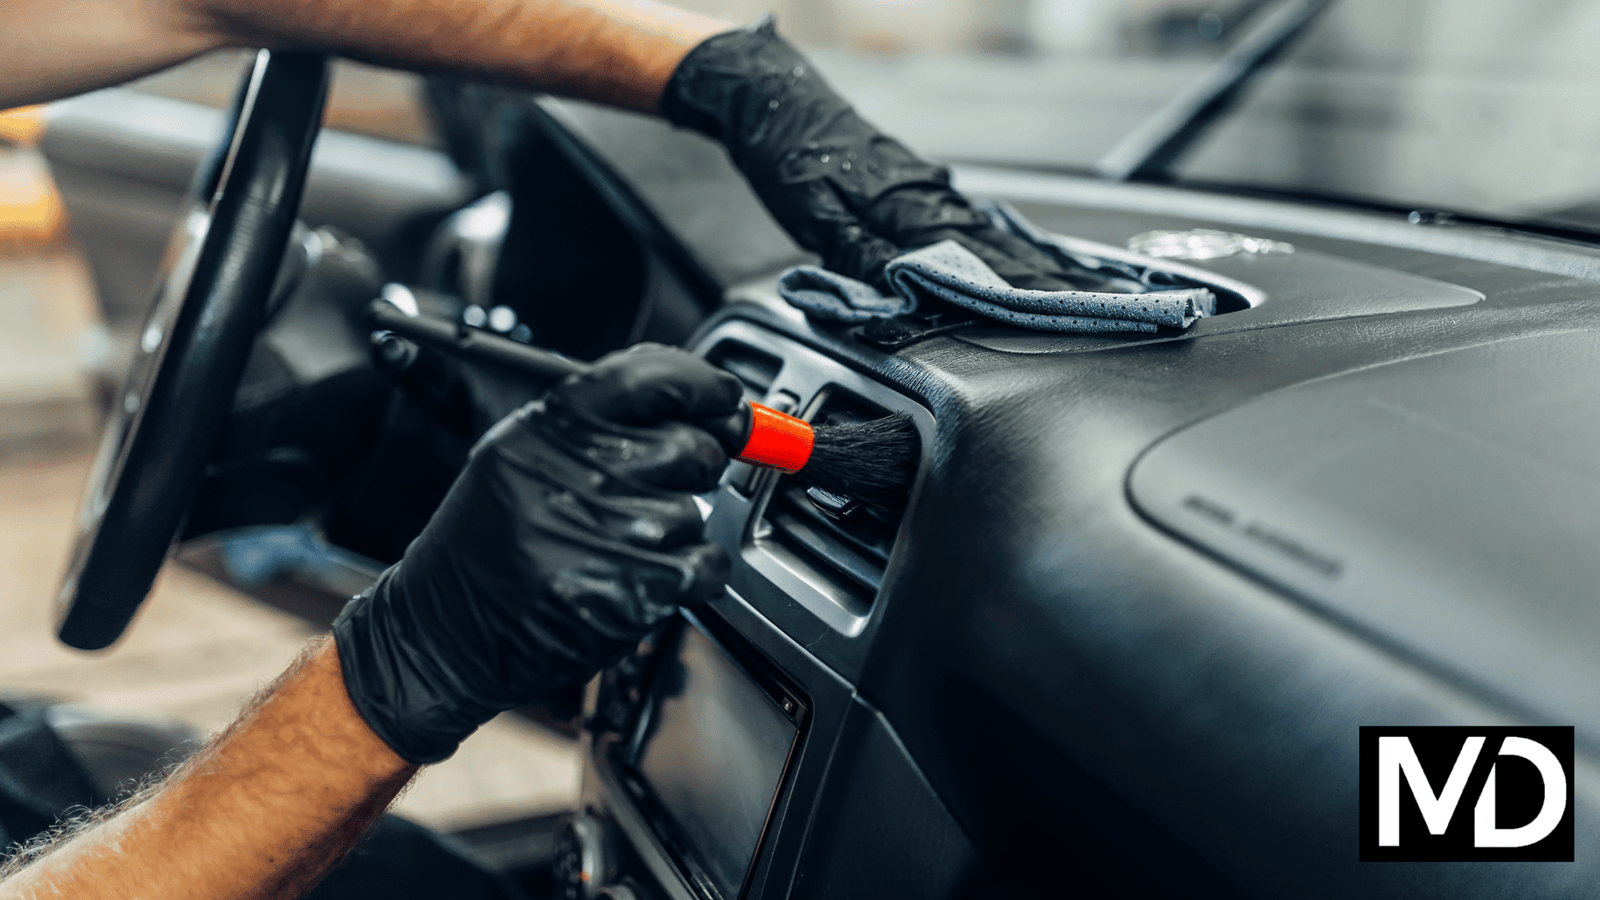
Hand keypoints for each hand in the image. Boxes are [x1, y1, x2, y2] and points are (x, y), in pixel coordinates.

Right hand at [332, 344, 742, 763]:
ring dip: (676, 531)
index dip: (702, 383)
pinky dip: (691, 575)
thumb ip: (601, 426)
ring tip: (617, 548)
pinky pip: (708, 564)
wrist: (443, 633)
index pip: (648, 377)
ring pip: (699, 509)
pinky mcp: (633, 588)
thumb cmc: (486, 546)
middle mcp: (578, 472)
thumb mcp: (521, 459)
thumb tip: (701, 408)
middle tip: (650, 493)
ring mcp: (608, 532)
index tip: (724, 395)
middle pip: (692, 445)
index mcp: (547, 429)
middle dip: (690, 469)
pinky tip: (641, 579)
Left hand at [660, 18, 1099, 293]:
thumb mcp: (814, 216)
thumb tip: (901, 294)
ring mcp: (927, 186)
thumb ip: (860, 257)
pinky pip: (971, 220)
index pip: (977, 260)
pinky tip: (1020, 252)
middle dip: (1046, 282)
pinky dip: (1003, 242)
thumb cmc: (788, 154)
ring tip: (1073, 289)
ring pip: (991, 234)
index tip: (1064, 312)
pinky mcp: (916, 182)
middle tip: (1096, 307)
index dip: (1022, 292)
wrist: (773, 96)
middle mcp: (929, 194)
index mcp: (908, 206)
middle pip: (998, 248)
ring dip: (1032, 264)